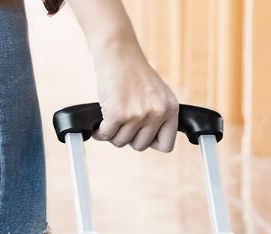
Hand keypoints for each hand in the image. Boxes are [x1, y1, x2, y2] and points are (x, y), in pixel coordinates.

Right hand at [90, 37, 178, 151]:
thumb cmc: (132, 70)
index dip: (150, 142)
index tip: (141, 133)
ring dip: (112, 133)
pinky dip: (100, 131)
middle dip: (128, 137)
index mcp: (170, 108)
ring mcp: (137, 114)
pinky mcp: (117, 114)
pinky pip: (106, 136)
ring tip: (111, 117)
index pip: (166, 145)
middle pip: (140, 146)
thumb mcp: (156, 93)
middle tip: (122, 122)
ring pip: (121, 142)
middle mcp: (157, 112)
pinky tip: (100, 122)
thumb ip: (158, 116)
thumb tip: (149, 142)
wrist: (117, 49)